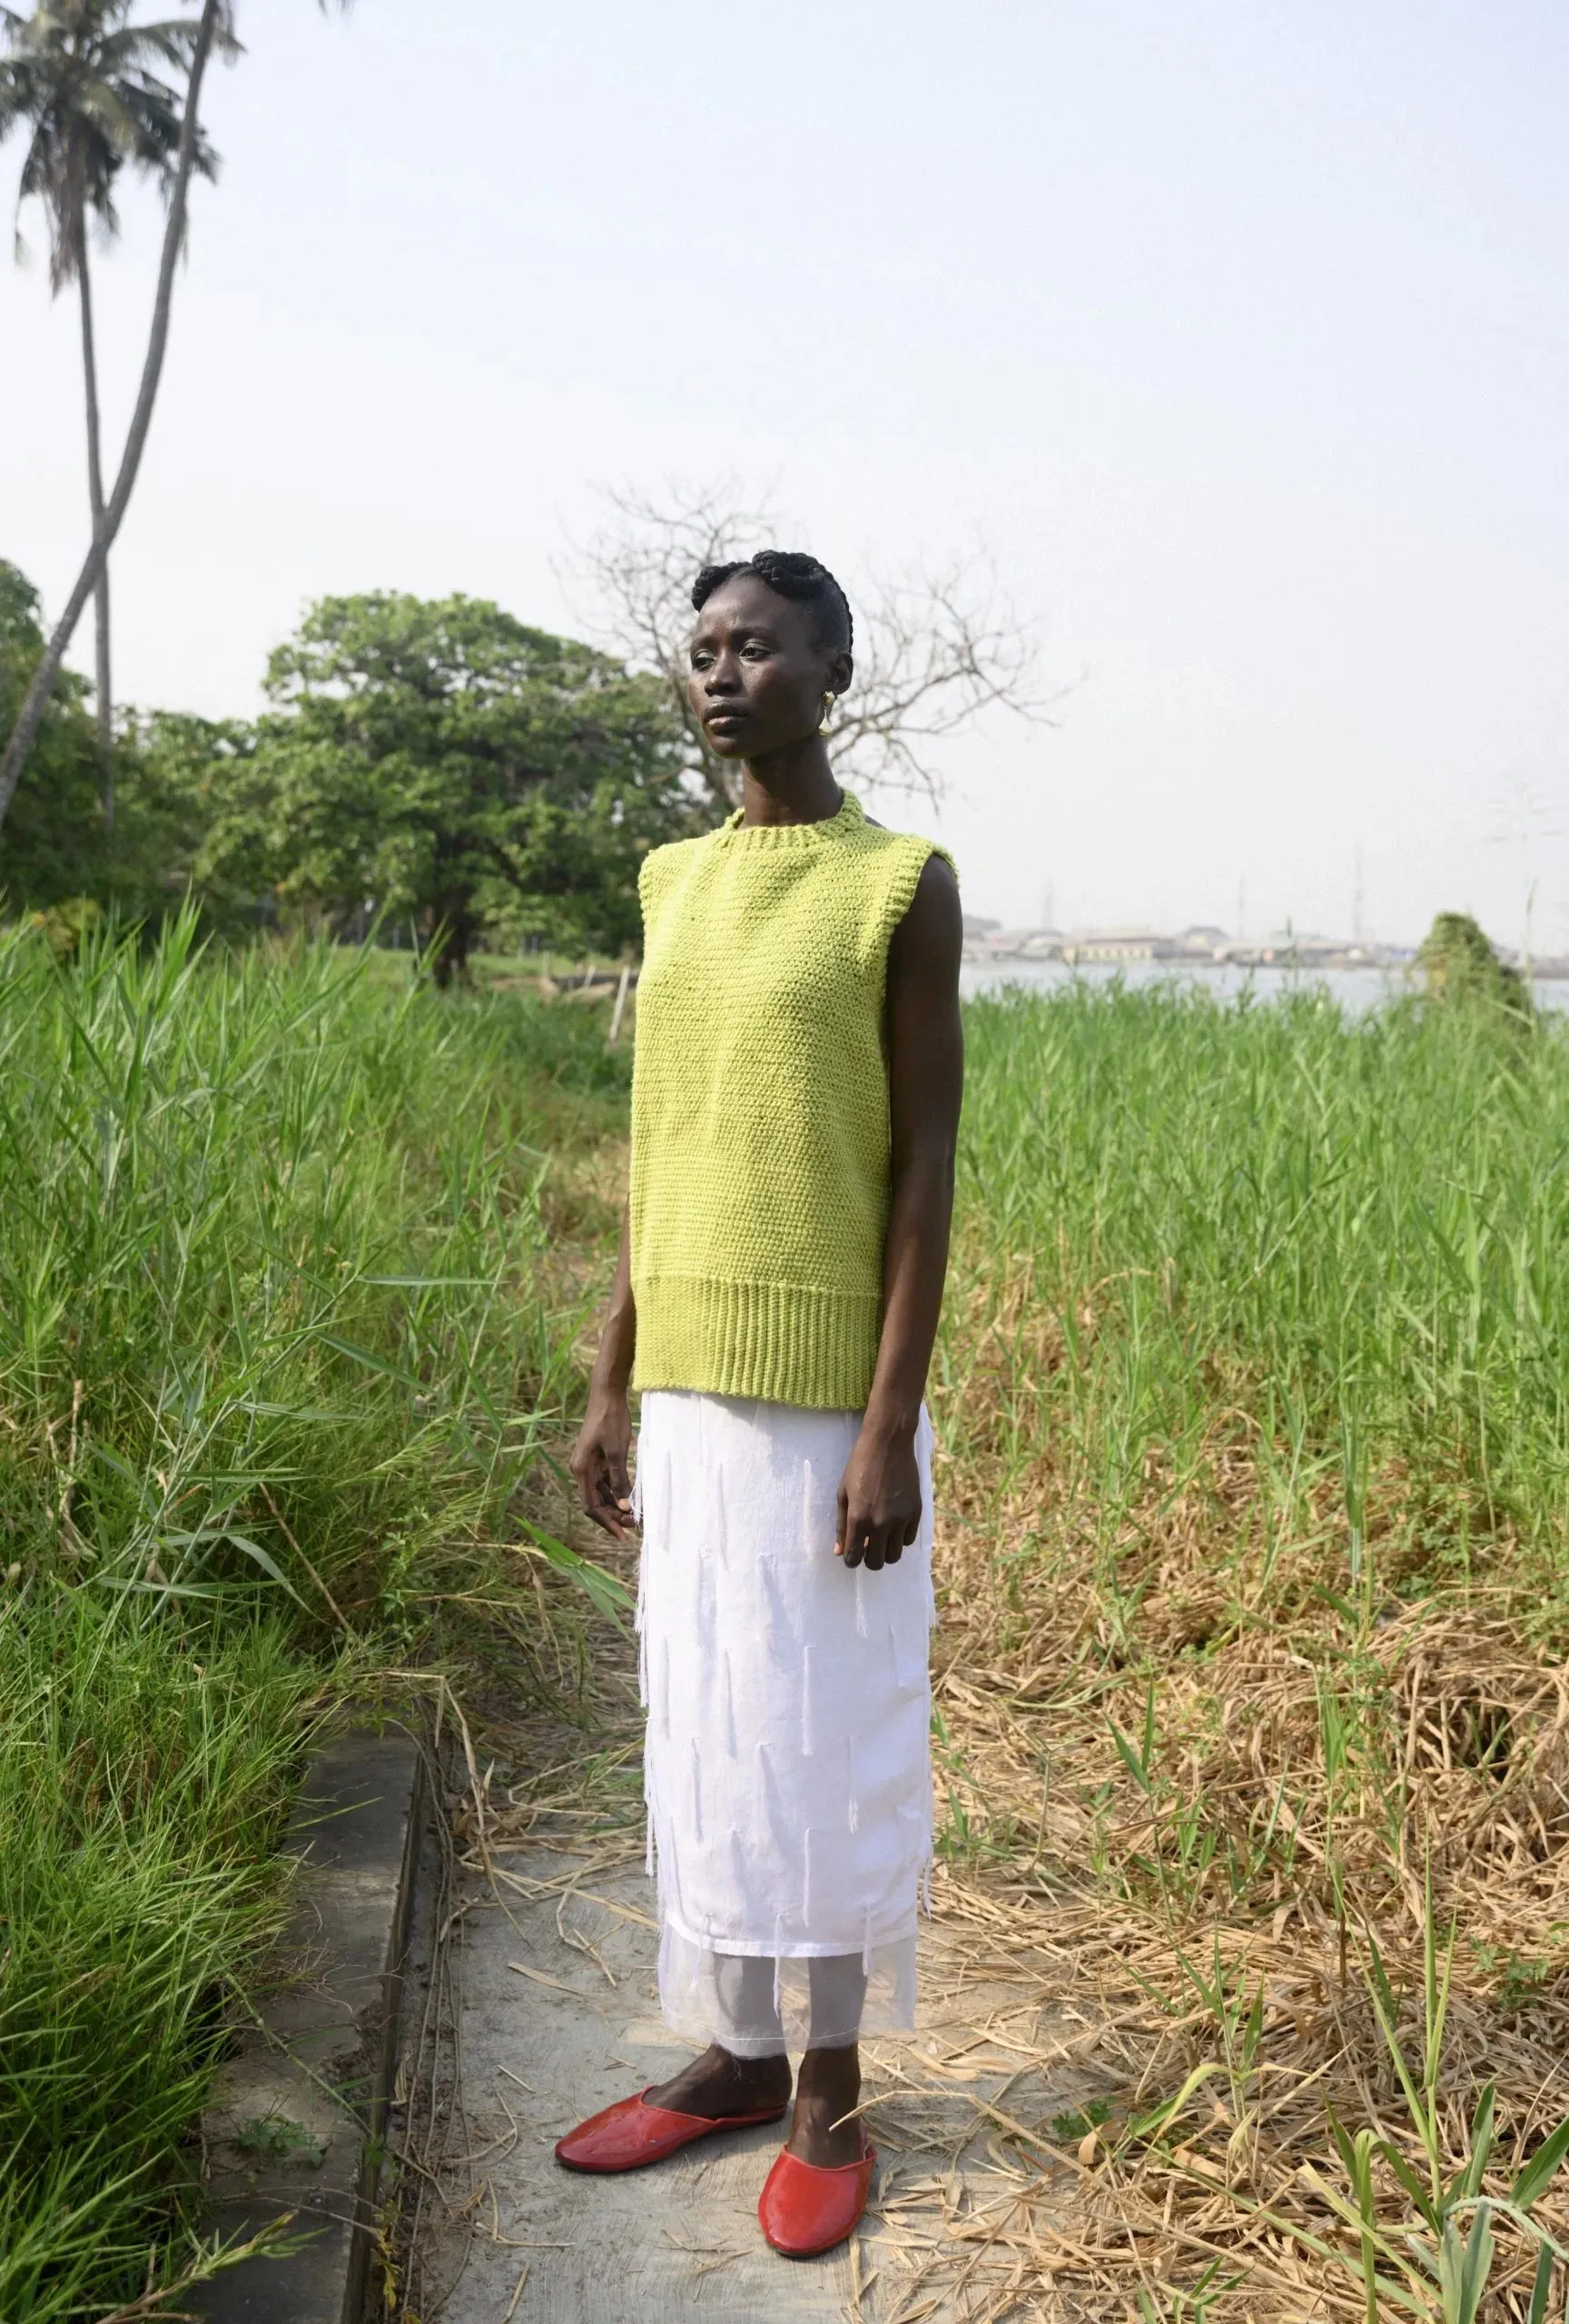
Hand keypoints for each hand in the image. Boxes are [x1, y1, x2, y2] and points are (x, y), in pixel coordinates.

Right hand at [569, 1386, 636, 1538]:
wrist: (607, 1395)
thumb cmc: (611, 1421)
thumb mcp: (617, 1452)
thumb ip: (618, 1480)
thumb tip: (623, 1506)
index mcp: (581, 1470)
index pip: (591, 1506)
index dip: (606, 1522)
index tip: (623, 1534)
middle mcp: (582, 1470)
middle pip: (596, 1502)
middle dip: (614, 1515)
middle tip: (635, 1524)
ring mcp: (590, 1465)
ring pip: (602, 1493)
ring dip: (617, 1505)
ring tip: (636, 1515)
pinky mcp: (599, 1459)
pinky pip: (606, 1482)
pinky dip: (618, 1491)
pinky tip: (631, 1498)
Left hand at [836, 1417, 920, 1570]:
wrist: (888, 1444)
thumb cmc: (859, 1466)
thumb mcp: (843, 1494)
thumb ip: (841, 1525)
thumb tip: (839, 1551)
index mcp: (859, 1519)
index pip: (855, 1557)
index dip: (851, 1560)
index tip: (852, 1555)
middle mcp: (881, 1524)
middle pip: (878, 1563)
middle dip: (870, 1559)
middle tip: (867, 1547)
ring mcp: (901, 1519)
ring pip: (895, 1555)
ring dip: (886, 1550)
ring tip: (881, 1537)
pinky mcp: (916, 1512)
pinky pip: (908, 1539)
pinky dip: (900, 1538)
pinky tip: (894, 1525)